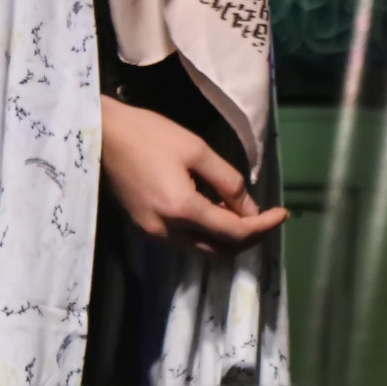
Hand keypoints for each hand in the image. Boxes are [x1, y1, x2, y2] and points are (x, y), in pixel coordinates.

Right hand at [99, 95, 287, 251]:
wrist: (104, 136)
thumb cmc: (151, 135)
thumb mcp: (198, 150)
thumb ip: (228, 181)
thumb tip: (250, 209)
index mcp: (182, 210)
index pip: (233, 232)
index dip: (262, 227)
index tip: (283, 213)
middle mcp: (166, 231)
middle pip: (219, 251)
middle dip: (249, 238)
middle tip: (268, 218)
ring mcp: (152, 234)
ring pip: (202, 250)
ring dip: (229, 239)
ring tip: (248, 214)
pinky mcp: (145, 228)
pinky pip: (185, 242)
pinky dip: (208, 234)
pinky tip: (218, 211)